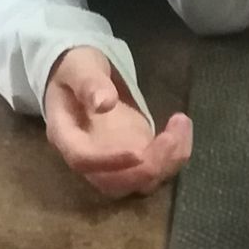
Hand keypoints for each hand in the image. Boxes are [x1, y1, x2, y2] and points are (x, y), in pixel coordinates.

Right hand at [44, 48, 190, 198]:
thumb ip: (89, 82)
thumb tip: (104, 103)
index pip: (82, 160)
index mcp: (66, 135)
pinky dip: (174, 155)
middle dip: (147, 168)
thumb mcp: (79, 66)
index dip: (109, 162)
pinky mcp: (134, 157)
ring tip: (181, 125)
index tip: (138, 153)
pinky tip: (182, 125)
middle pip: (113, 183)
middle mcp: (87, 156)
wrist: (84, 75)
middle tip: (171, 138)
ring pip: (138, 182)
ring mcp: (111, 161)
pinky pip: (155, 169)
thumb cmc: (77, 68)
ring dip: (166, 163)